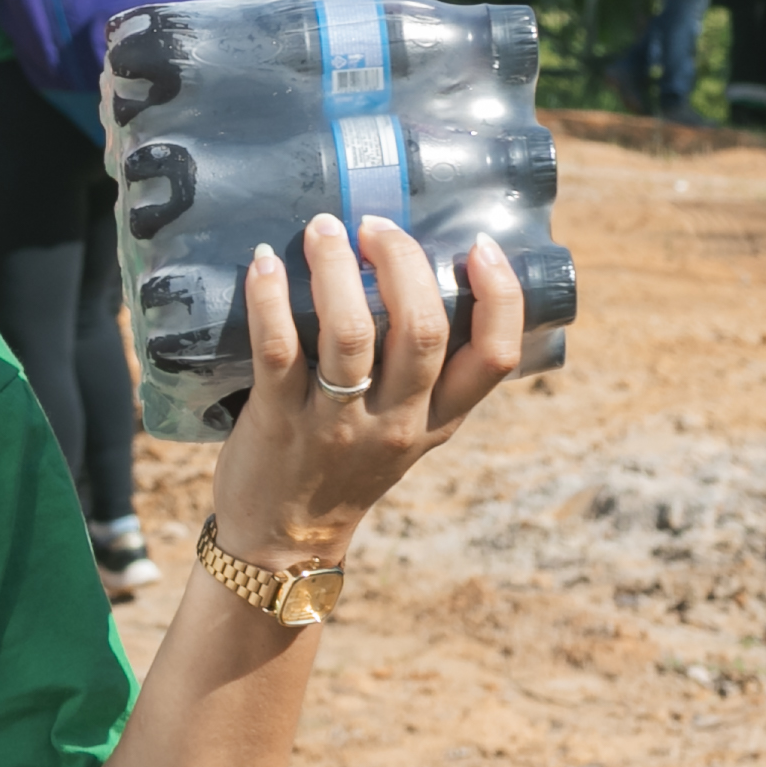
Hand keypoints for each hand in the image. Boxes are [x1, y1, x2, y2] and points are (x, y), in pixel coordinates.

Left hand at [205, 215, 526, 565]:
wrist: (283, 542)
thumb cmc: (345, 468)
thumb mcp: (407, 431)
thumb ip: (423, 373)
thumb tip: (417, 272)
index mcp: (438, 419)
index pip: (495, 357)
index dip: (500, 296)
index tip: (479, 245)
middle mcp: (396, 422)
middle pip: (422, 330)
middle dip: (402, 262)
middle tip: (374, 224)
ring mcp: (336, 424)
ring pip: (351, 334)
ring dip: (336, 269)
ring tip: (323, 228)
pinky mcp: (278, 422)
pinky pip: (278, 350)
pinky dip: (271, 299)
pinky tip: (265, 264)